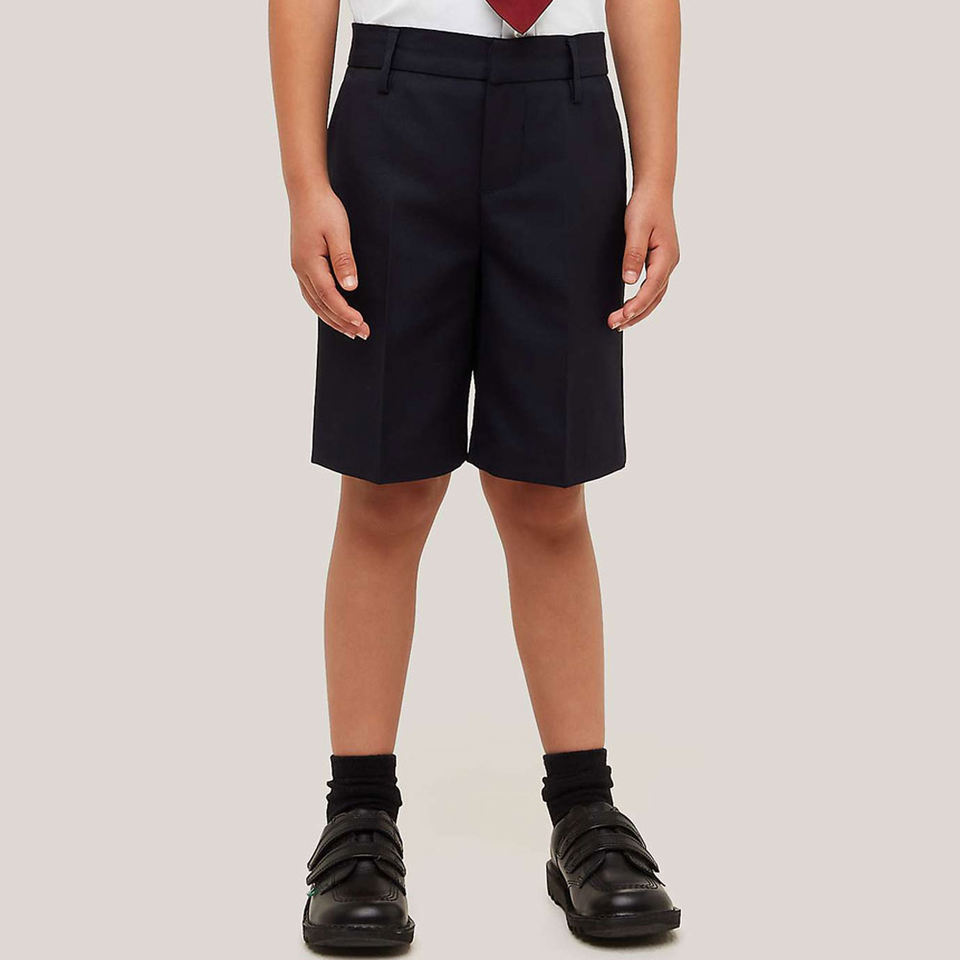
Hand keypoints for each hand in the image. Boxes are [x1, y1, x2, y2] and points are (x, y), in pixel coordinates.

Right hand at [290, 188, 369, 339]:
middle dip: (341, 322)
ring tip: (349, 330)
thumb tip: (350, 288)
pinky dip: (322, 307)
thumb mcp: (339, 232)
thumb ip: (344, 260)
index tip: (361, 324)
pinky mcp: (301, 264)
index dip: (345, 313)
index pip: (329, 297)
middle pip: (321, 305)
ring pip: (314, 302)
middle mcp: (300, 269)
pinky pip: (311, 294)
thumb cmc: (324, 208)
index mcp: (309, 263)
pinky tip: (332, 312)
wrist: (305, 191)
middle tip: (362, 334)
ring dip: (332, 318)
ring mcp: (299, 268)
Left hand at [608, 191, 679, 330]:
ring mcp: (667, 263)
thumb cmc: (645, 206)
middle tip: (614, 325)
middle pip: (655, 297)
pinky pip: (654, 287)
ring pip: (655, 295)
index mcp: (666, 255)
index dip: (637, 304)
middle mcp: (670, 262)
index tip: (622, 316)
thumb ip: (632, 254)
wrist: (655, 191)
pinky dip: (643, 301)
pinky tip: (631, 308)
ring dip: (639, 311)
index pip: (652, 287)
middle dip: (636, 314)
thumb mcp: (636, 228)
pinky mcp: (660, 261)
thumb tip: (629, 281)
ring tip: (620, 323)